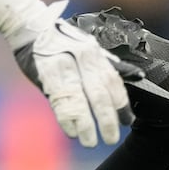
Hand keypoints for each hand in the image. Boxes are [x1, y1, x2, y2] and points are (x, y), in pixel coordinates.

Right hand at [13, 11, 134, 147]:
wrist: (31, 28)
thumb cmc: (63, 42)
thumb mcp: (89, 48)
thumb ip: (107, 66)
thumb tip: (137, 77)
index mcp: (94, 52)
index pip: (112, 82)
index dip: (121, 104)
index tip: (127, 121)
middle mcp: (80, 58)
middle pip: (98, 95)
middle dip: (106, 120)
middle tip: (111, 138)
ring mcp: (61, 67)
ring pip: (78, 102)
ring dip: (85, 126)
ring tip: (90, 141)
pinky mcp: (44, 76)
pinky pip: (58, 102)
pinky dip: (67, 120)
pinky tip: (73, 133)